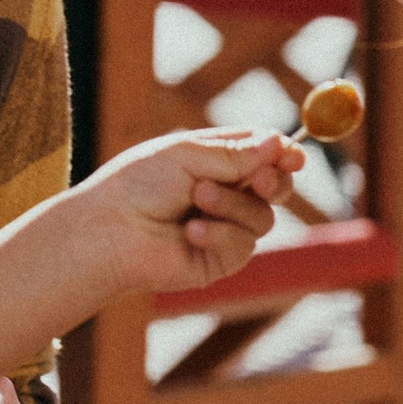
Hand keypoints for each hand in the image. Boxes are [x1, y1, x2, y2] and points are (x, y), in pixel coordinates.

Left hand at [0, 130, 301, 400]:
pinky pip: (244, 245)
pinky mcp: (219, 260)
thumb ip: (236, 154)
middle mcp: (225, 193)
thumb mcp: (187, 156)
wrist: (109, 231)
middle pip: (275, 187)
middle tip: (258, 178)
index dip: (282, 154)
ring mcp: (224, 228)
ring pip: (264, 217)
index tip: (293, 153)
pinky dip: (220, 234)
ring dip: (233, 205)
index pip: (262, 153)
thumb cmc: (138, 185)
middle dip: (272, 181)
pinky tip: (189, 232)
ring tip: (197, 199)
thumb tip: (281, 144)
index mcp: (215, 160)